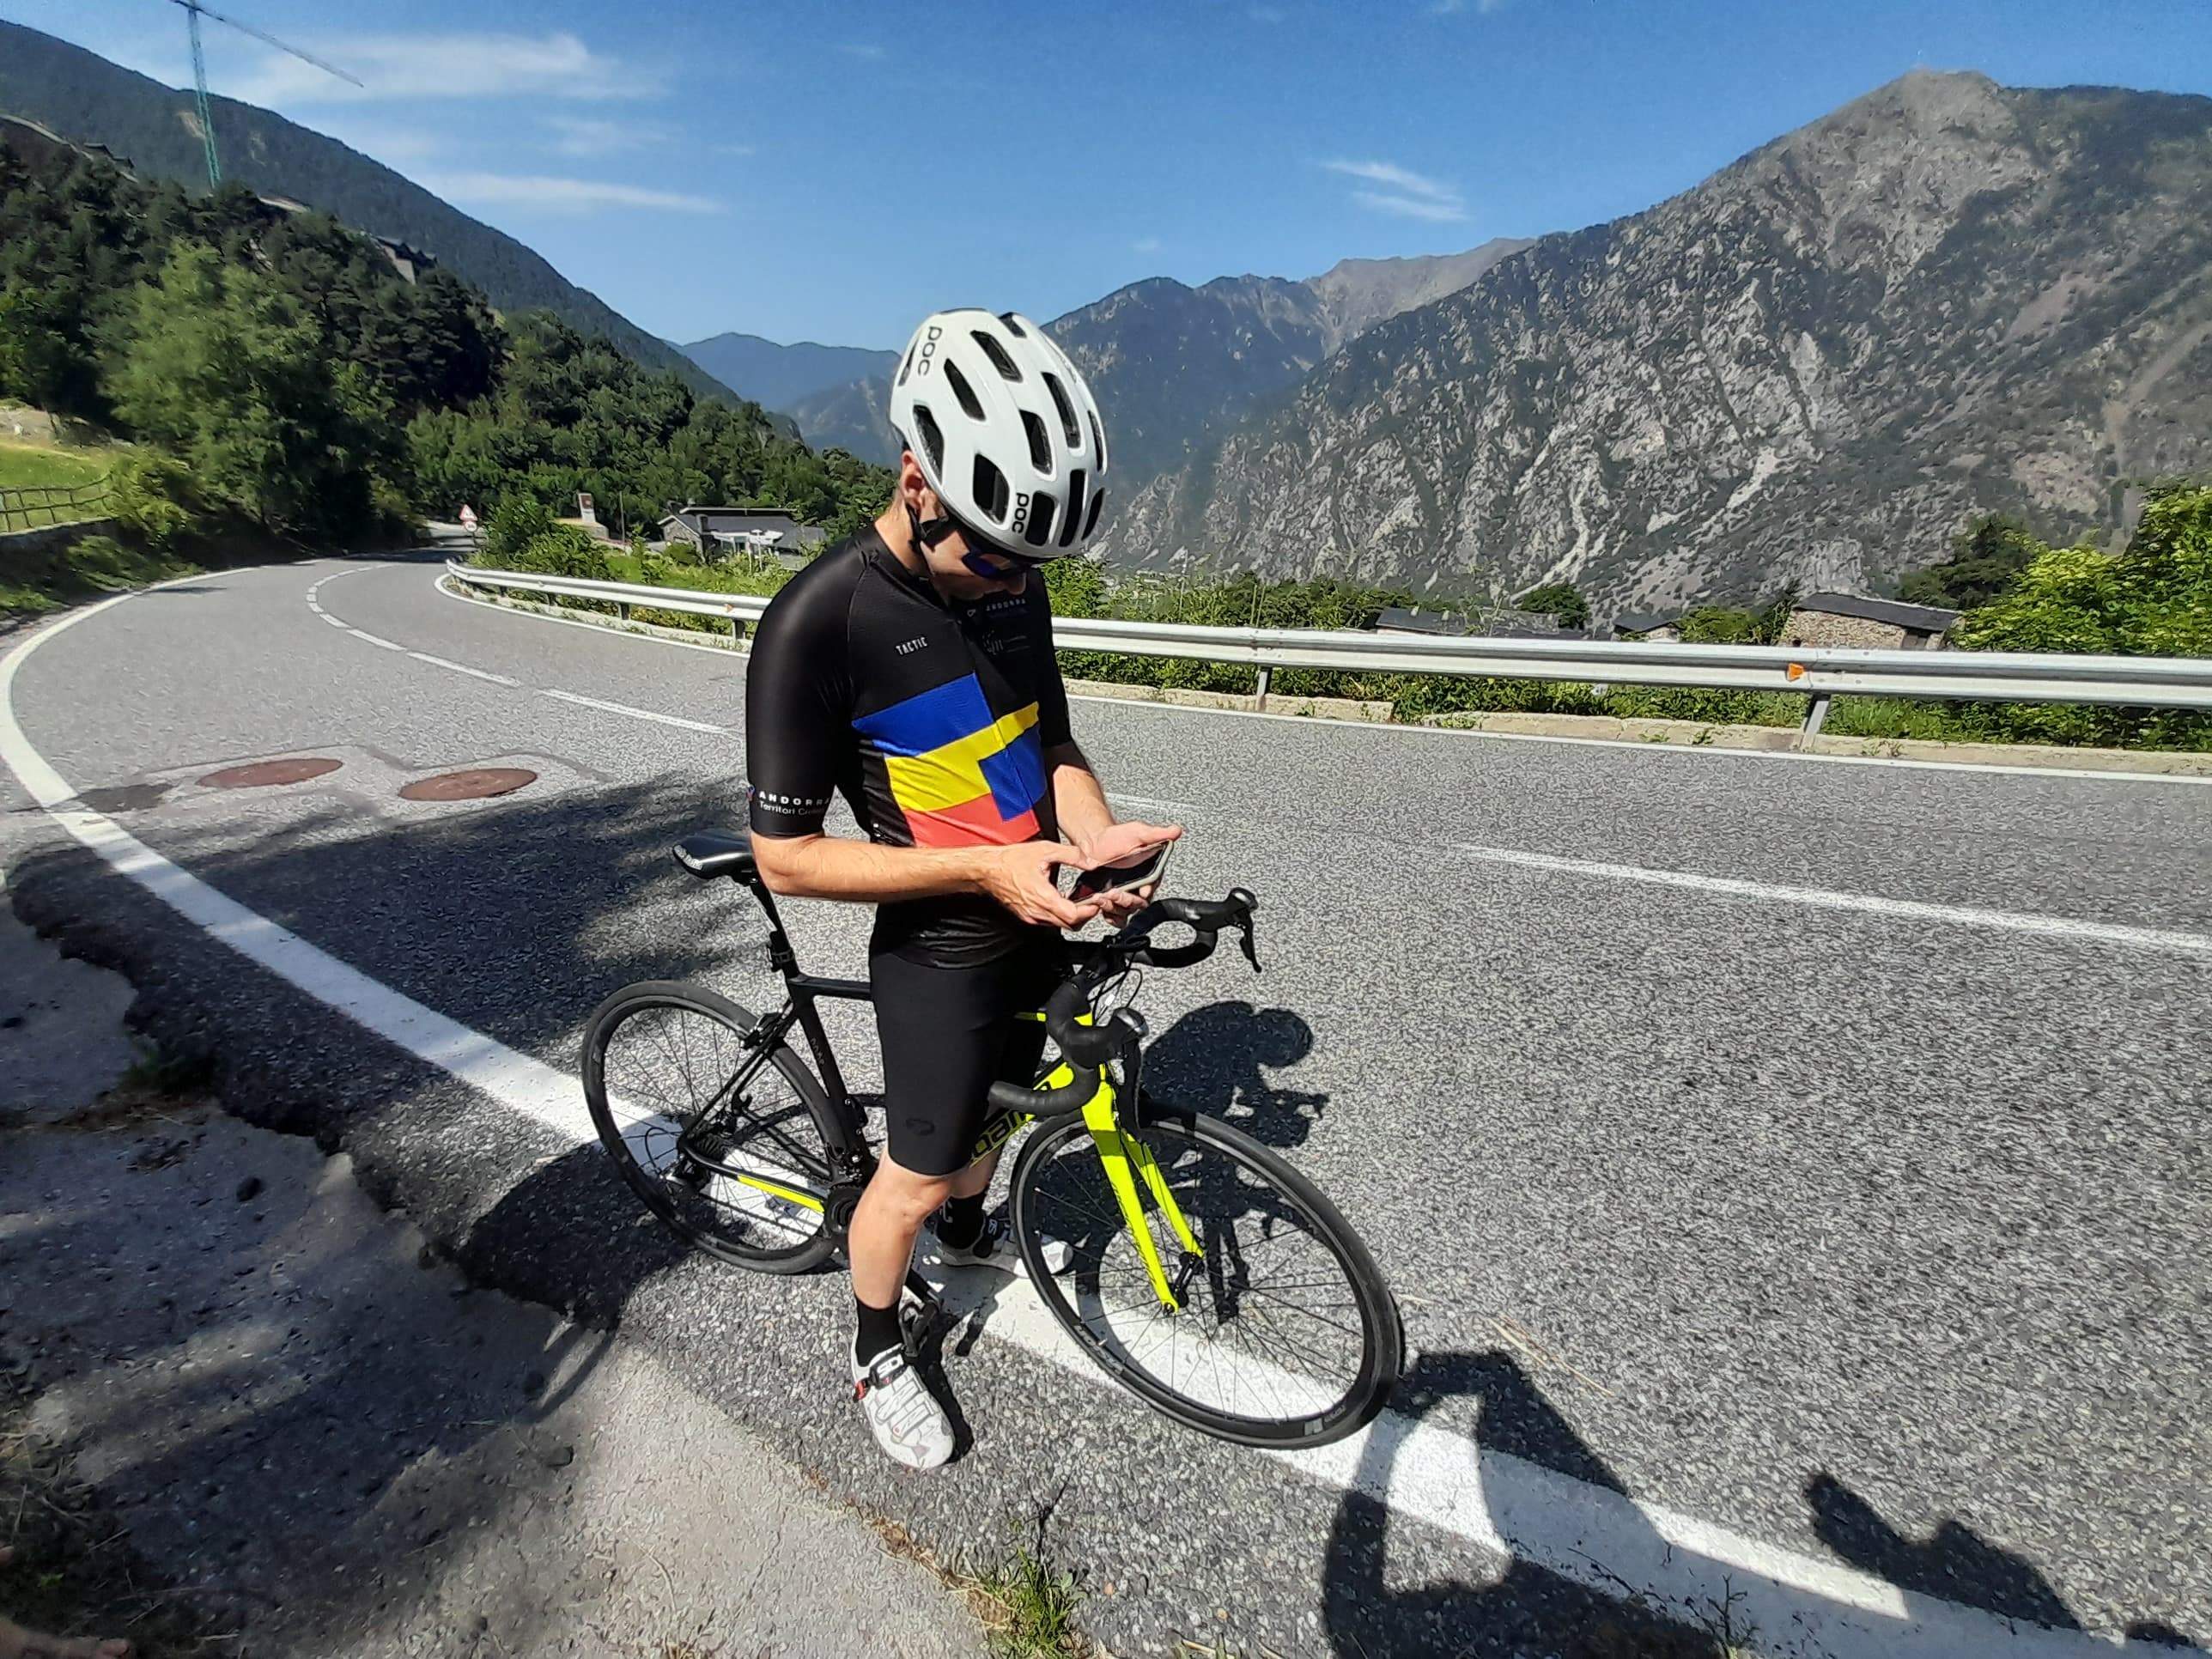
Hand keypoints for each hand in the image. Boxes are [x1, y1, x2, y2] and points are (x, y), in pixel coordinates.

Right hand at [977, 841, 1101, 929]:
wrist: (987, 869)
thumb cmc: (1010, 861)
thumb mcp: (1045, 850)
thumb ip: (1072, 855)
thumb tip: (1090, 861)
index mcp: (1043, 897)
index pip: (1074, 916)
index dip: (1090, 910)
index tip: (1097, 901)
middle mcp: (1038, 912)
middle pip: (1070, 925)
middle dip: (1086, 915)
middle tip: (1093, 902)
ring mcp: (1031, 917)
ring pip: (1060, 926)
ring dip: (1073, 917)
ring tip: (1081, 902)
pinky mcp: (1027, 917)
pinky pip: (1049, 922)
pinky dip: (1060, 916)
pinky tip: (1063, 902)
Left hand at [1075, 820, 1182, 918]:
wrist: (1095, 842)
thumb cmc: (1118, 837)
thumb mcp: (1139, 832)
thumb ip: (1157, 834)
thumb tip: (1176, 831)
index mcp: (1150, 873)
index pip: (1154, 886)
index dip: (1148, 889)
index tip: (1142, 889)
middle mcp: (1139, 887)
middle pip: (1139, 903)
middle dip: (1127, 900)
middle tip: (1115, 892)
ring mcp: (1125, 896)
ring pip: (1125, 912)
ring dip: (1113, 908)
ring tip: (1101, 897)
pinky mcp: (1111, 902)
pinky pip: (1113, 916)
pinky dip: (1107, 914)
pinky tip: (1099, 904)